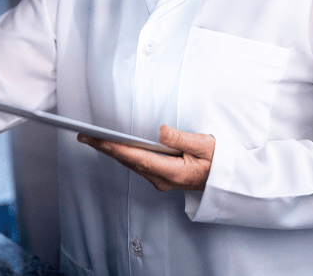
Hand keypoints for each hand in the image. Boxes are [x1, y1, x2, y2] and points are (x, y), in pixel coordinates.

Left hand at [78, 125, 214, 191]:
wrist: (228, 181)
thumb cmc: (219, 161)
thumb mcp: (205, 145)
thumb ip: (181, 138)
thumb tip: (160, 130)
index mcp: (172, 172)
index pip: (136, 157)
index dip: (115, 147)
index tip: (97, 139)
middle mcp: (162, 179)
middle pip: (128, 161)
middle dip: (105, 148)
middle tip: (84, 136)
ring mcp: (161, 180)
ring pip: (131, 164)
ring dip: (111, 152)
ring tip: (93, 139)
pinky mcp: (162, 177)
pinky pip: (138, 165)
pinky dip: (123, 155)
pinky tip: (114, 147)